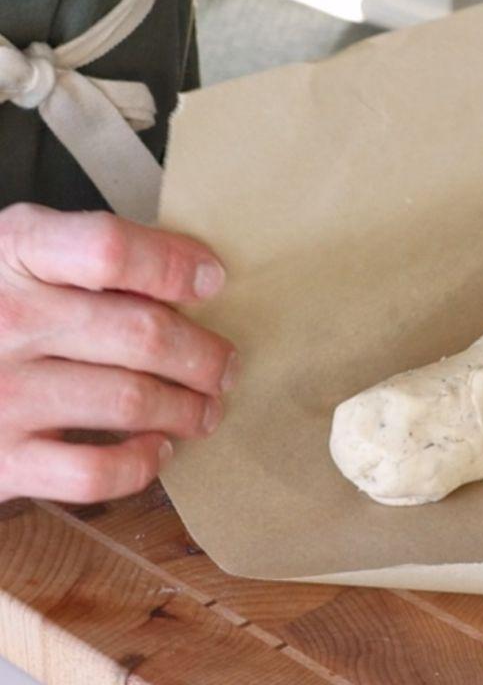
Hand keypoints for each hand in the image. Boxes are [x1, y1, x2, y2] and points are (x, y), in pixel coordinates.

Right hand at [0, 204, 236, 502]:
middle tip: (224, 366)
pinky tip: (156, 447)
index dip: (173, 264)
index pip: (108, 249)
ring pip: (133, 399)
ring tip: (204, 408)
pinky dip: (143, 462)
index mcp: (13, 252)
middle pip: (142, 333)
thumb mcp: (20, 253)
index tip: (212, 280)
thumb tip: (197, 274)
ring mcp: (0, 394)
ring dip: (188, 407)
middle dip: (203, 354)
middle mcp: (5, 319)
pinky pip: (97, 471)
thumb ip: (94, 254)